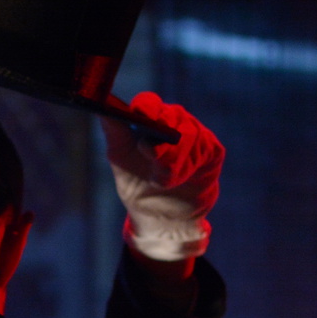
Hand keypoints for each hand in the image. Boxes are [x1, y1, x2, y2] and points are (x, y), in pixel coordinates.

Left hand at [104, 93, 224, 262]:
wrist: (160, 215)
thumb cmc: (137, 182)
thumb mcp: (120, 157)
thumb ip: (114, 132)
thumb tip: (104, 110)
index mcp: (150, 118)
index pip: (149, 102)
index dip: (147, 106)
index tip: (140, 113)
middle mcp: (175, 121)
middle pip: (172, 116)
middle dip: (161, 135)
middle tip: (148, 152)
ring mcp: (196, 135)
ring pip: (189, 135)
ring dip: (172, 160)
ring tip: (162, 181)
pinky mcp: (212, 151)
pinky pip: (204, 150)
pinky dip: (189, 166)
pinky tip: (181, 178)